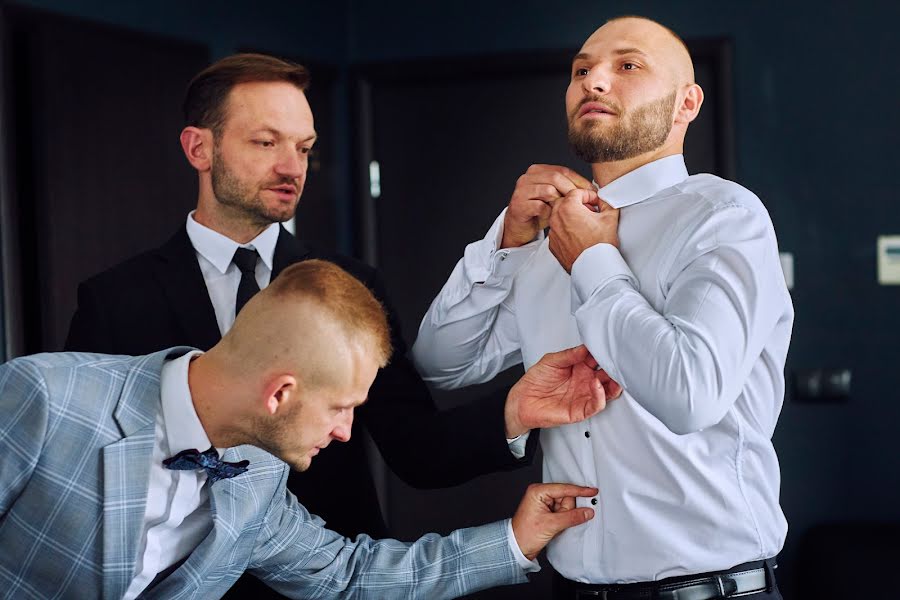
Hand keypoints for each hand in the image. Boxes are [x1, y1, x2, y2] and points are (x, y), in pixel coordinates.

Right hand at [501, 165, 593, 248]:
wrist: (519, 227)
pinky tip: (554, 218)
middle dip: (573, 190)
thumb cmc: (538, 212)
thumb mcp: (555, 197)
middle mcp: (527, 178)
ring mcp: (521, 191)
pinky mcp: (519, 205)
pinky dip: (550, 213)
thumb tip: (592, 189)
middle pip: (556, 178)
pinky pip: (540, 206)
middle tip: (585, 201)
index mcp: (537, 171)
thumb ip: (567, 189)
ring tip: (569, 211)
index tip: (592, 191)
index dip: (579, 180)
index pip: (562, 170)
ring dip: (562, 202)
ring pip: (549, 190)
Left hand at [504, 345, 621, 437]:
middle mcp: (586, 381)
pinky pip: (596, 405)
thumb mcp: (551, 361)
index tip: (609, 346)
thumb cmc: (536, 381)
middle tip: (617, 360)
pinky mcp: (581, 410)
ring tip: (612, 374)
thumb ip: (569, 355)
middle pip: (608, 375)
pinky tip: (597, 385)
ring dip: (613, 383)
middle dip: (614, 368)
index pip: (599, 360)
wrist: (522, 400)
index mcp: (581, 367)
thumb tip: (585, 347)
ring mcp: (585, 395)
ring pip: (608, 391)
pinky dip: (600, 396)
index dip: (605, 354)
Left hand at [511, 483, 597, 559]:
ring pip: (566, 506)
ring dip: (565, 516)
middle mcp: (541, 494)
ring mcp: (544, 503)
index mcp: (538, 491)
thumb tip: (587, 512)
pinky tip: (556, 525)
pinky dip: (563, 519)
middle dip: (567, 510)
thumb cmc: (525, 534)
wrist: (517, 547)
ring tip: (554, 525)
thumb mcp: (551, 525)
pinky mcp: (547, 511)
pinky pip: (563, 512)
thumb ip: (572, 517)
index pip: (564, 489)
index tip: (592, 491)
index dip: (580, 491)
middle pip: (566, 497)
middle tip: (559, 520)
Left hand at [548, 189, 619, 272]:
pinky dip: (565, 230)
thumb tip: (605, 200)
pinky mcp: (553, 244)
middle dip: (577, 204)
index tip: (594, 201)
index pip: (576, 192)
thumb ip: (607, 203)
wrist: (594, 267)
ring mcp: (553, 232)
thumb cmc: (600, 246)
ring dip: (570, 216)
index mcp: (568, 208)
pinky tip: (578, 235)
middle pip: (564, 202)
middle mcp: (557, 219)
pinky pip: (557, 231)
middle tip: (589, 210)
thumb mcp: (610, 218)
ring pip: (558, 217)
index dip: (588, 195)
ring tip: (584, 223)